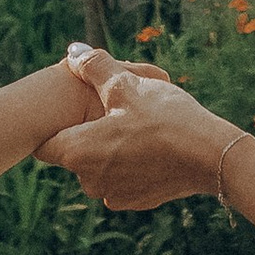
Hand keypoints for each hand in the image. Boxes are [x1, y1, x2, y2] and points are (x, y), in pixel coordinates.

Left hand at [39, 55, 232, 211]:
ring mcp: (112, 194)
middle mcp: (88, 180)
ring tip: (138, 125)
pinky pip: (121, 178)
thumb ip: (94, 68)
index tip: (71, 110)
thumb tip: (73, 53)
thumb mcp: (126, 85)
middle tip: (116, 109)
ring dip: (110, 148)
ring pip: (99, 165)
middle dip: (88, 131)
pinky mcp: (135, 201)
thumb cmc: (166, 118)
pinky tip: (153, 145)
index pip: (43, 143)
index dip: (54, 123)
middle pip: (74, 152)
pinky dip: (130, 163)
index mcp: (77, 152)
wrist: (211, 157)